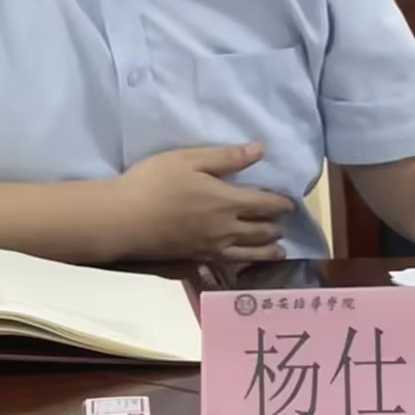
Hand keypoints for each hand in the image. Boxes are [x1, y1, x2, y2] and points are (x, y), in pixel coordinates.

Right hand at [112, 143, 294, 261]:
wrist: (123, 219)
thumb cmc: (155, 182)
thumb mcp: (190, 159)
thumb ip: (226, 158)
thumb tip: (261, 149)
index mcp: (226, 201)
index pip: (263, 203)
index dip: (280, 203)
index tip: (291, 203)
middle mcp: (225, 228)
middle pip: (259, 230)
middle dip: (275, 227)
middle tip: (285, 225)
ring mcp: (210, 247)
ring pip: (248, 252)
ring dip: (266, 251)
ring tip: (279, 251)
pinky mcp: (195, 258)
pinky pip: (228, 263)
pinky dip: (244, 264)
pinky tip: (243, 264)